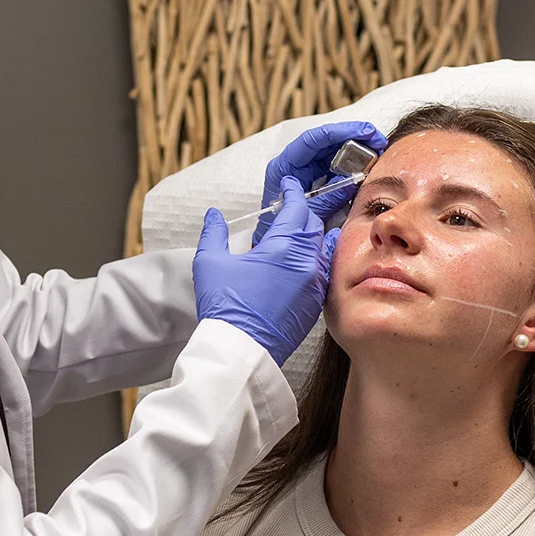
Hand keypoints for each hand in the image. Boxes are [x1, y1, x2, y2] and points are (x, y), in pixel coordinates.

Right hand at [194, 178, 339, 365]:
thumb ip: (213, 233)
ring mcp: (315, 283)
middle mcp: (306, 261)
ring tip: (301, 231)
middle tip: (290, 207)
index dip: (293, 191)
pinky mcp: (316, 302)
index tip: (289, 185)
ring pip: (324, 247)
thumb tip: (213, 215)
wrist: (242, 350)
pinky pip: (324, 270)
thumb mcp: (210, 263)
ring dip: (314, 235)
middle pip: (314, 224)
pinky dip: (317, 258)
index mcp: (283, 246)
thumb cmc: (226, 307)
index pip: (297, 207)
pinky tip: (304, 260)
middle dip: (303, 212)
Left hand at [254, 121, 388, 246]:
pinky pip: (336, 163)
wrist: (279, 240)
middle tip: (378, 140)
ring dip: (356, 148)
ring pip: (333, 150)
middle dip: (354, 137)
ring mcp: (305, 167)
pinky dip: (352, 162)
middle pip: (326, 140)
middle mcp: (294, 162)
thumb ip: (330, 197)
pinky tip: (368, 163)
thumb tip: (354, 179)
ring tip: (378, 150)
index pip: (313, 140)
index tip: (364, 132)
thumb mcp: (310, 213)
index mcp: (285, 165)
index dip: (340, 132)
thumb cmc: (286, 227)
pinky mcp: (315, 175)